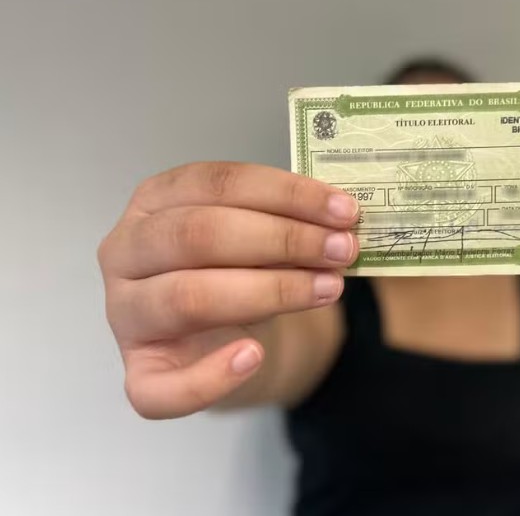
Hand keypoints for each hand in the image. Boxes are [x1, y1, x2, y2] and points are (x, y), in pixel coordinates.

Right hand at [97, 162, 358, 418]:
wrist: (221, 336)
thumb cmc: (237, 270)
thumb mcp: (256, 234)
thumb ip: (285, 222)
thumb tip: (339, 223)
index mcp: (154, 200)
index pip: (217, 183)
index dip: (285, 194)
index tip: (343, 210)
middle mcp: (126, 251)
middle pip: (200, 235)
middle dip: (283, 239)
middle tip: (342, 250)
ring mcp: (125, 314)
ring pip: (188, 297)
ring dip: (271, 291)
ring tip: (327, 289)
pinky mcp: (139, 372)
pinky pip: (164, 387)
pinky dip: (213, 374)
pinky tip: (255, 356)